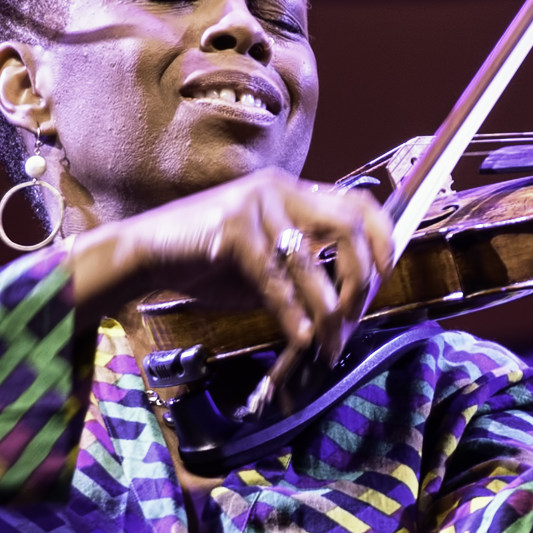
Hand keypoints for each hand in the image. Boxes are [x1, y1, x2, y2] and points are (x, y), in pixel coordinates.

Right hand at [68, 167, 392, 391]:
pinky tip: (299, 336)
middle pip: (348, 227)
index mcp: (294, 191)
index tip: (386, 275)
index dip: (383, 238)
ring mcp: (255, 204)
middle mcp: (280, 189)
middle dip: (359, 279)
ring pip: (311, 260)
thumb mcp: (268, 260)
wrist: (146, 253)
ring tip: (326, 343)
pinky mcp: (231, 229)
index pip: (359, 203)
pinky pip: (274, 278)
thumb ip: (307, 270)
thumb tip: (349, 305)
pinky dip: (291, 313)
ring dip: (325, 310)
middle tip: (353, 318)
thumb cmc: (210, 261)